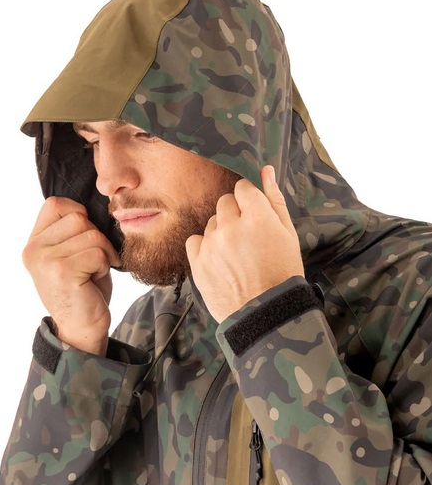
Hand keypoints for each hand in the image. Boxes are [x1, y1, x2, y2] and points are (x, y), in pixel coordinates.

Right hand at [22, 197, 120, 354]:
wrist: (82, 329)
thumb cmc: (84, 289)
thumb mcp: (72, 254)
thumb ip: (73, 230)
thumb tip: (98, 204)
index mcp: (34, 243)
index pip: (56, 204)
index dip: (79, 215)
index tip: (86, 239)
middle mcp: (34, 250)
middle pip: (79, 218)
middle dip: (97, 238)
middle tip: (94, 262)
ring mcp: (45, 261)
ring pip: (92, 235)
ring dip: (103, 253)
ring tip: (94, 271)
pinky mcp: (62, 272)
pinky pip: (97, 253)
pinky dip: (105, 265)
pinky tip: (96, 279)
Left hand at [186, 165, 303, 322]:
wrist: (266, 314)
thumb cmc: (282, 273)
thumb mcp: (288, 235)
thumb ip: (274, 199)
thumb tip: (265, 169)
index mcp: (258, 217)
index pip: (244, 187)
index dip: (250, 201)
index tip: (255, 217)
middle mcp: (232, 227)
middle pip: (226, 202)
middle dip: (236, 214)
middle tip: (248, 238)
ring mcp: (212, 245)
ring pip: (211, 222)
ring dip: (221, 231)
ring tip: (236, 254)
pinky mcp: (198, 262)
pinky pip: (195, 240)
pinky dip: (205, 247)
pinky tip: (220, 260)